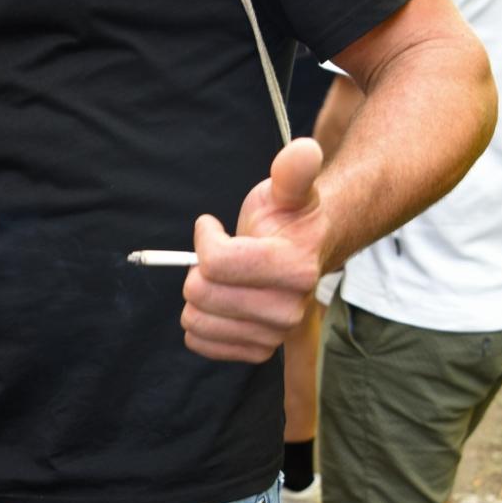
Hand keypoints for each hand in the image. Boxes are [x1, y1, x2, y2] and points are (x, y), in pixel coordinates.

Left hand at [181, 137, 326, 362]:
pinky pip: (200, 343)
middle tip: (220, 257)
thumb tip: (303, 150)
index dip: (205, 238)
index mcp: (295, 268)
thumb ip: (293, 170)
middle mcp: (288, 309)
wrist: (306, 253)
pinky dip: (200, 322)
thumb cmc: (289, 218)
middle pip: (201, 293)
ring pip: (195, 320)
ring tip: (223, 279)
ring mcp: (272, 335)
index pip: (215, 263)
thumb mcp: (287, 189)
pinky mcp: (256, 351)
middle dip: (198, 268)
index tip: (213, 228)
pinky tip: (219, 303)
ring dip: (197, 296)